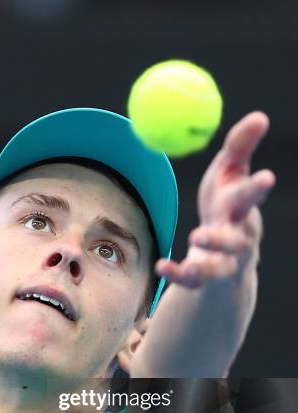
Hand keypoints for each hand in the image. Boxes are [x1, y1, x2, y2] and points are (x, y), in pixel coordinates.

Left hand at [155, 112, 275, 287]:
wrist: (221, 248)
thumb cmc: (225, 203)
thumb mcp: (229, 173)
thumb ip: (240, 147)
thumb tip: (260, 115)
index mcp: (241, 209)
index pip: (251, 198)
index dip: (258, 189)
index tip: (266, 177)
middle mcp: (237, 239)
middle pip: (236, 242)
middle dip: (223, 239)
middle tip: (201, 234)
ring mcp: (223, 262)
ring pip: (219, 267)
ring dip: (204, 263)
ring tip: (189, 247)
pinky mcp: (204, 279)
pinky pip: (192, 281)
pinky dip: (177, 274)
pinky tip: (161, 266)